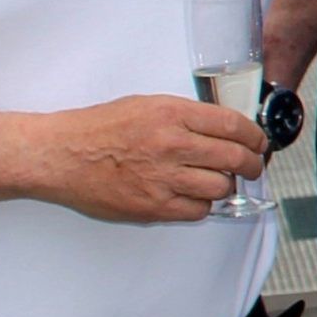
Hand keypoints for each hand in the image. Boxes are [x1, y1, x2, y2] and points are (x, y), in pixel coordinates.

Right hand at [27, 95, 272, 223]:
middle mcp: (171, 144)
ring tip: (216, 181)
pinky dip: (201, 206)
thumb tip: (223, 129)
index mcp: (172, 114)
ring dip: (224, 186)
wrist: (58, 155)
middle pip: (234, 158)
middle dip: (251, 164)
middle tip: (251, 166)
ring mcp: (162, 178)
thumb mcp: (146, 105)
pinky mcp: (152, 206)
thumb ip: (186, 116)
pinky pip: (197, 211)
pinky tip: (191, 196)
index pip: (233, 125)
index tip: (258, 143)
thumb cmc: (96, 129)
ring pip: (220, 187)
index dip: (254, 137)